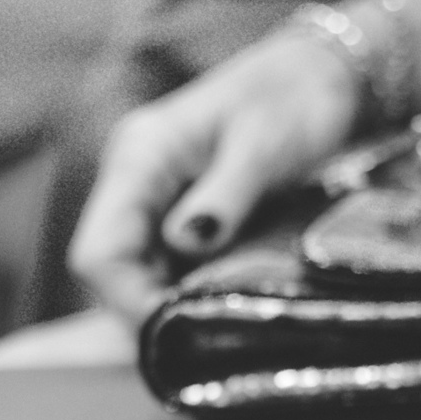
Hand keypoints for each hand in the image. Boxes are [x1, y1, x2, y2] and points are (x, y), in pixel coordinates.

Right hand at [68, 26, 361, 323]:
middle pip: (113, 271)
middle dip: (149, 312)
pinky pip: (168, 266)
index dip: (128, 301)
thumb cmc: (294, 98)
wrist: (320, 74)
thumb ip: (224, 196)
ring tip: (219, 333)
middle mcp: (135, 180)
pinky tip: (223, 310)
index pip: (100, 251)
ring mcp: (156, 198)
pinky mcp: (183, 212)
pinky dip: (189, 292)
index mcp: (140, 157)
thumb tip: (185, 243)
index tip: (179, 333)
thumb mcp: (263, 147)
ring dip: (170, 307)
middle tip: (206, 345)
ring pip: (139, 274)